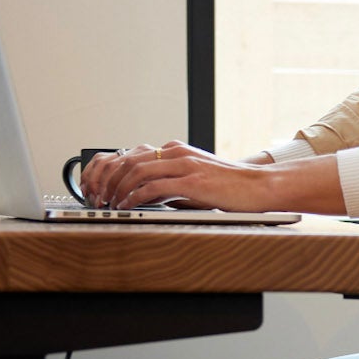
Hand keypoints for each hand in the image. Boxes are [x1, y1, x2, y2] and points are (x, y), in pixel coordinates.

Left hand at [80, 141, 274, 210]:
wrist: (258, 186)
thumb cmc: (229, 187)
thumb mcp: (194, 180)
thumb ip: (169, 183)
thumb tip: (144, 196)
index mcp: (175, 150)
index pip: (133, 155)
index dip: (112, 172)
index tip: (103, 189)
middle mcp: (176, 153)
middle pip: (128, 160)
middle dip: (108, 181)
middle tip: (100, 199)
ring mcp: (183, 165)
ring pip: (136, 171)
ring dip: (117, 189)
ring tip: (110, 205)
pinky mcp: (191, 181)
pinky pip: (152, 187)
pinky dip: (135, 197)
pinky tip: (128, 207)